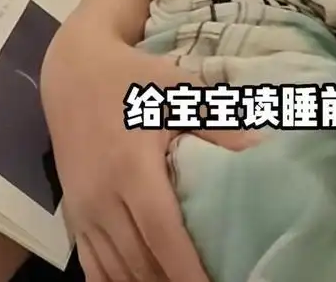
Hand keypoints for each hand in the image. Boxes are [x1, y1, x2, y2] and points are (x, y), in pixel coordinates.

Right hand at [41, 30, 257, 281]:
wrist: (76, 72)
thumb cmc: (133, 78)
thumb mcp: (179, 91)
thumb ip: (218, 125)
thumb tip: (263, 148)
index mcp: (132, 167)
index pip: (163, 233)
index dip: (188, 269)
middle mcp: (103, 196)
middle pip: (140, 261)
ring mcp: (83, 209)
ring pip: (115, 269)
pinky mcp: (72, 214)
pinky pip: (91, 265)